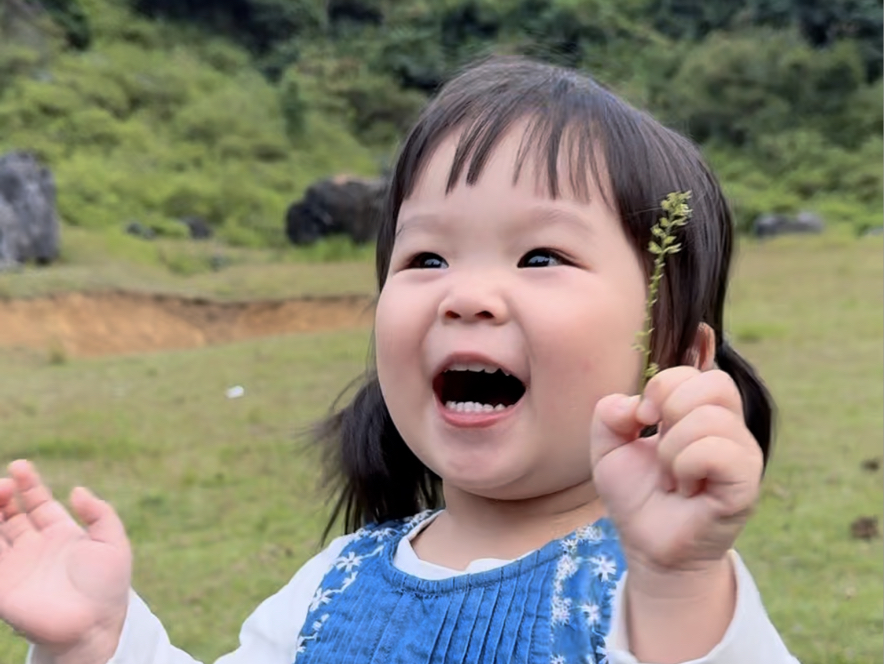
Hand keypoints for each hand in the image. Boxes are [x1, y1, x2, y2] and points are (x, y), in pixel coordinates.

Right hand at [0, 460, 130, 661]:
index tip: (20, 466)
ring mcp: (16, 565)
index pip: (37, 502)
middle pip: (9, 513)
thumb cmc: (107, 586)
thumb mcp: (113, 543)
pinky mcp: (2, 585)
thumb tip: (77, 489)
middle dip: (3, 495)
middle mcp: (34, 546)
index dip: (28, 483)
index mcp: (60, 533)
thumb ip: (100, 513)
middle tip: (5, 484)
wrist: (94, 625)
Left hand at [590, 367, 762, 575]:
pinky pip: (721, 452)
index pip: (695, 372)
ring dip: (672, 450)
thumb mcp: (608, 449)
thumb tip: (632, 405)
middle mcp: (728, 428)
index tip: (643, 418)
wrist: (647, 545)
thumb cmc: (637, 496)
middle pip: (715, 383)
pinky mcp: (745, 484)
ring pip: (711, 419)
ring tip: (672, 477)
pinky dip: (688, 465)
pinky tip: (685, 487)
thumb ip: (608, 415)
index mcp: (701, 412)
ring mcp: (742, 455)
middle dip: (671, 410)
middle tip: (660, 448)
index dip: (661, 387)